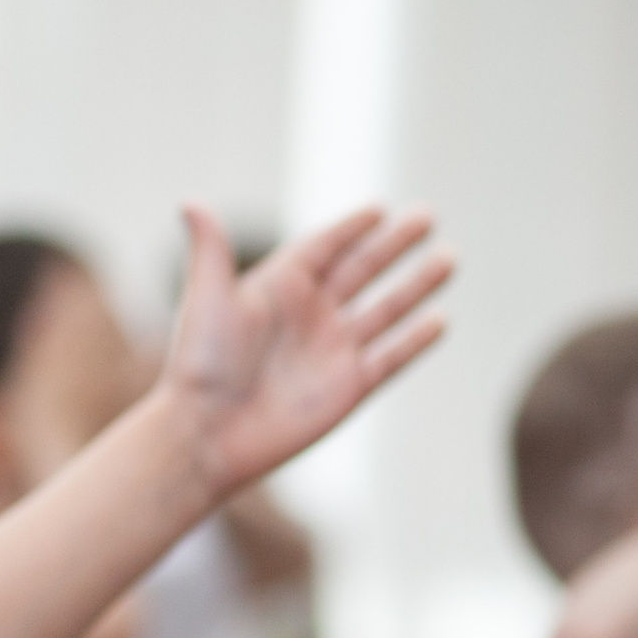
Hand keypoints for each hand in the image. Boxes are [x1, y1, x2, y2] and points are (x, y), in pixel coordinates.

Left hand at [163, 206, 452, 492]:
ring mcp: (331, 350)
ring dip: (416, 285)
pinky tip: (440, 320)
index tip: (380, 208)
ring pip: (384, 309)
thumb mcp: (208, 298)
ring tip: (448, 258)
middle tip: (427, 216)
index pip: (322, 247)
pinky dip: (415, 340)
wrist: (207, 436)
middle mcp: (308, 316)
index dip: (350, 228)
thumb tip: (188, 201)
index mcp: (277, 288)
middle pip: (360, 270)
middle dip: (393, 245)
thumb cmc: (201, 367)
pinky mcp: (349, 387)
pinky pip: (391, 357)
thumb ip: (211, 249)